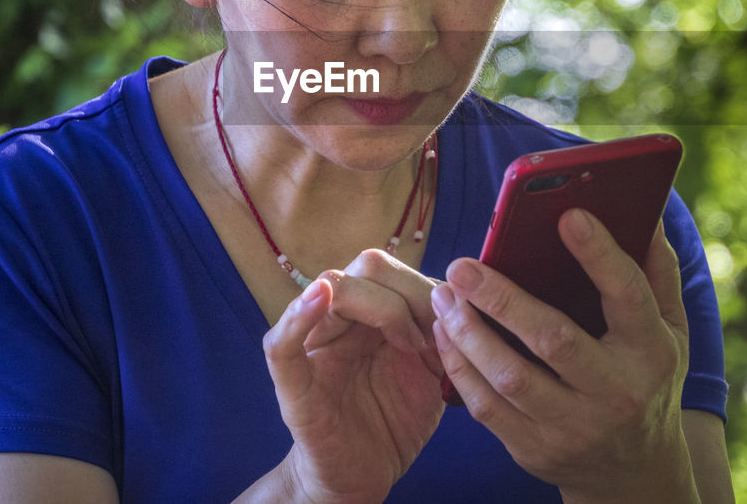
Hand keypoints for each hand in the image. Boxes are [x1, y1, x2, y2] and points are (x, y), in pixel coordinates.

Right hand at [261, 249, 444, 503]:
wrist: (363, 478)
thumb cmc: (394, 422)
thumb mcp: (430, 372)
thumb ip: (441, 334)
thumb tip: (464, 296)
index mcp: (368, 312)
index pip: (391, 267)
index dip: (427, 287)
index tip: (453, 325)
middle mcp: (338, 319)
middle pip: (365, 268)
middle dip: (411, 294)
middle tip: (431, 339)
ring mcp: (313, 348)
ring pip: (331, 289)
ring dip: (382, 308)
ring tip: (409, 346)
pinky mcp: (294, 386)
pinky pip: (282, 344)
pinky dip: (298, 315)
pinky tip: (320, 297)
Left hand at [431, 209, 697, 503]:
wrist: (635, 473)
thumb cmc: (647, 379)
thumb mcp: (670, 330)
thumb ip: (657, 271)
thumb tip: (643, 213)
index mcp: (650, 351)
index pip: (627, 296)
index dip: (599, 255)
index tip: (567, 214)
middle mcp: (614, 392)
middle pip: (553, 339)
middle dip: (502, 299)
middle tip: (462, 265)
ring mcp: (573, 427)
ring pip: (510, 376)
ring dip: (468, 332)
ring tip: (444, 294)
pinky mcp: (536, 450)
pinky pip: (487, 407)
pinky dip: (459, 367)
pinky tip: (445, 332)